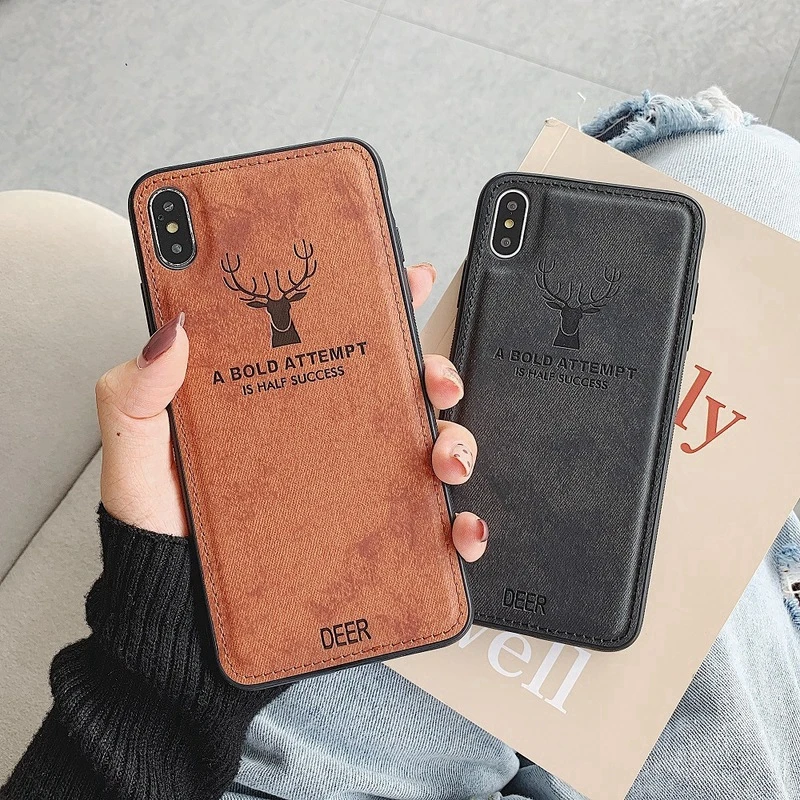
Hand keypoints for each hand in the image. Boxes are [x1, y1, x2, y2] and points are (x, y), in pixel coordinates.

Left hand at [96, 263, 486, 559]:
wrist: (174, 612)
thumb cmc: (161, 529)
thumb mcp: (139, 450)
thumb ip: (137, 390)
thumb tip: (173, 329)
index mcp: (281, 400)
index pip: (337, 337)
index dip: (379, 302)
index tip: (410, 278)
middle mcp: (326, 438)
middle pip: (399, 389)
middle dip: (434, 373)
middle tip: (434, 381)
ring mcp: (353, 488)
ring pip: (427, 450)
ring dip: (457, 444)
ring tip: (444, 459)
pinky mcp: (369, 541)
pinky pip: (429, 530)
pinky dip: (459, 528)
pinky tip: (459, 529)